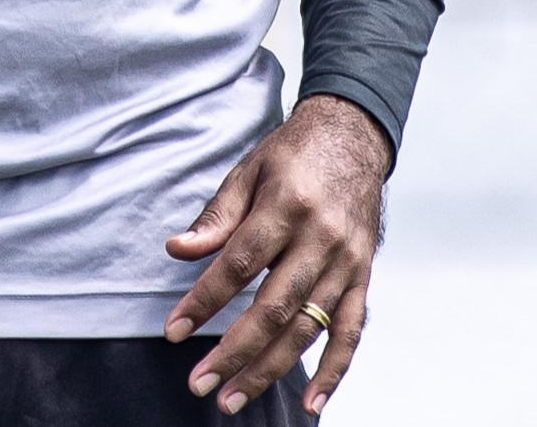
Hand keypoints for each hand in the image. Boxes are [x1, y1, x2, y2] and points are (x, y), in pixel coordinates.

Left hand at [163, 93, 389, 415]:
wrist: (353, 136)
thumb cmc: (293, 154)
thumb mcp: (248, 171)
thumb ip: (216, 217)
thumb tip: (178, 251)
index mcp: (287, 205)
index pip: (239, 264)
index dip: (204, 301)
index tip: (174, 331)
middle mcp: (320, 238)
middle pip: (274, 307)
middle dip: (234, 352)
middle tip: (199, 383)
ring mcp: (346, 262)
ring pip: (307, 328)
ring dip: (269, 369)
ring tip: (232, 398)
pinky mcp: (362, 277)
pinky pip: (350, 332)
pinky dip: (333, 371)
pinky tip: (309, 404)